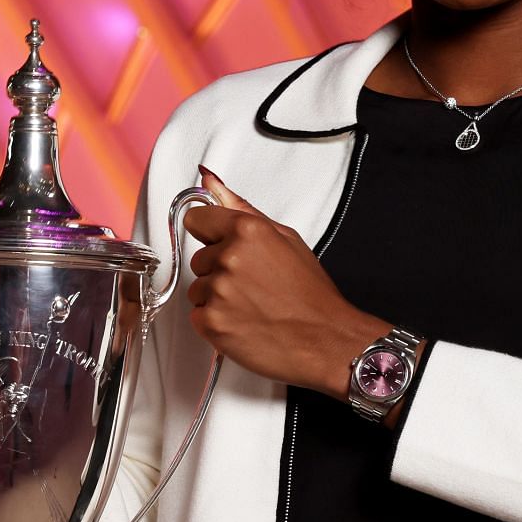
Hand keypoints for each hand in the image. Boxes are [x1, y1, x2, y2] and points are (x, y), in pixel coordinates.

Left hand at [183, 167, 386, 397]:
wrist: (325, 340)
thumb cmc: (311, 294)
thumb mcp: (285, 238)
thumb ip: (242, 208)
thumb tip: (211, 181)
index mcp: (247, 231)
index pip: (197, 220)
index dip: (210, 234)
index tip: (222, 245)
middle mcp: (230, 258)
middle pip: (198, 258)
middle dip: (219, 269)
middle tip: (252, 284)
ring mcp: (218, 292)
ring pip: (198, 288)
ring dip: (217, 297)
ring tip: (251, 305)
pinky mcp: (212, 323)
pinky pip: (198, 316)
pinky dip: (216, 321)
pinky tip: (244, 322)